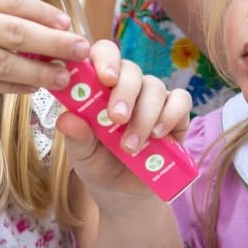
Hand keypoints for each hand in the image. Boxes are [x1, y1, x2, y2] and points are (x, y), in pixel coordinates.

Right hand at [0, 0, 89, 110]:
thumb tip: (35, 22)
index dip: (45, 12)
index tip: (69, 23)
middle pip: (15, 30)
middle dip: (55, 42)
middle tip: (82, 51)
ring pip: (4, 63)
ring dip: (39, 72)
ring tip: (63, 77)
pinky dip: (13, 88)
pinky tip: (30, 89)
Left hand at [54, 39, 190, 200]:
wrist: (125, 193)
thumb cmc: (99, 164)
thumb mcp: (82, 156)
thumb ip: (76, 137)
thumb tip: (66, 119)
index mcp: (99, 85)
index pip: (103, 54)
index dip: (104, 59)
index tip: (104, 79)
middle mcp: (127, 86)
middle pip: (131, 69)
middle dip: (124, 92)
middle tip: (116, 119)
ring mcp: (153, 98)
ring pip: (154, 87)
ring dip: (143, 116)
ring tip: (130, 147)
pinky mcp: (176, 113)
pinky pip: (181, 100)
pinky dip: (171, 115)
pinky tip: (158, 135)